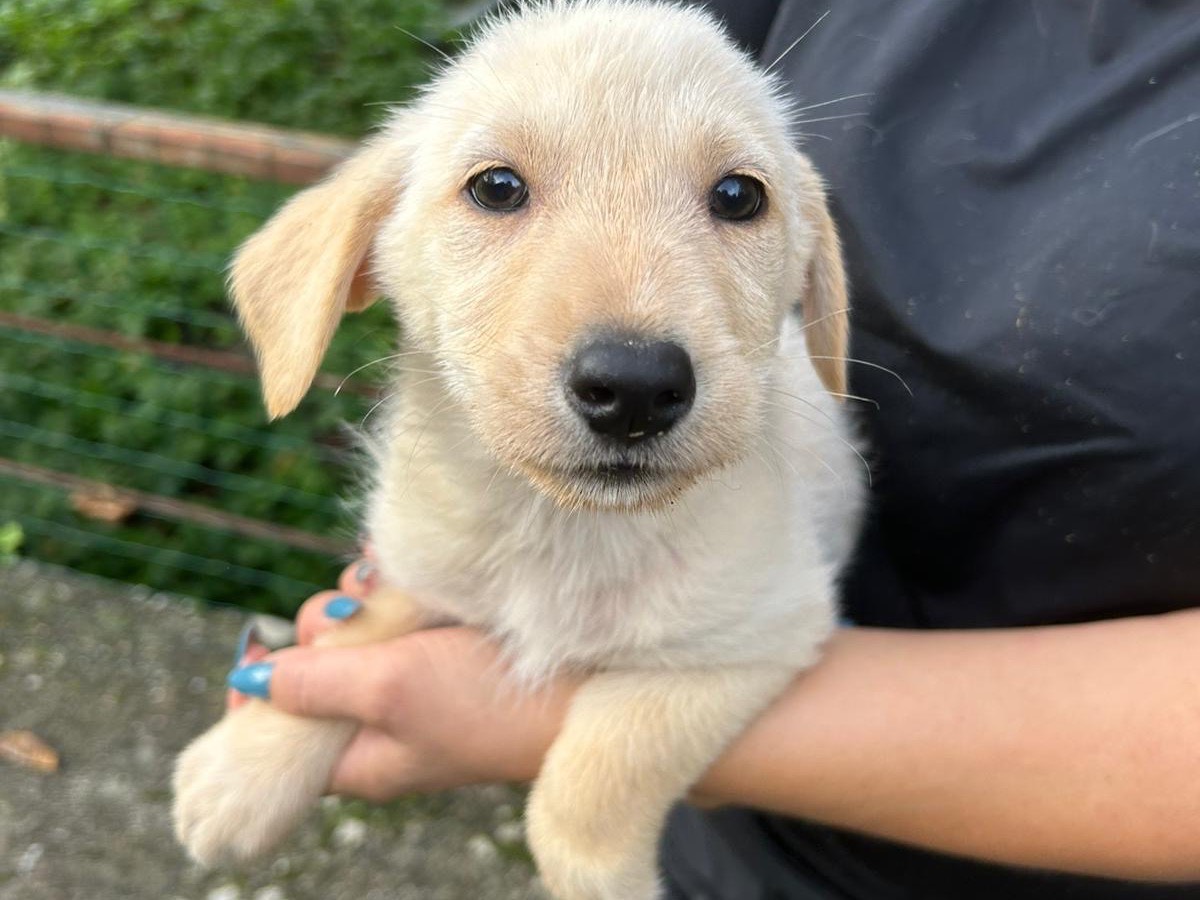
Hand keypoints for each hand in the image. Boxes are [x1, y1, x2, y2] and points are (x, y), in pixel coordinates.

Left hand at [227, 555, 579, 800]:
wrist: (584, 688)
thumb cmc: (485, 703)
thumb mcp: (388, 691)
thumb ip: (313, 682)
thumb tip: (247, 681)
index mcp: (357, 755)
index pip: (277, 732)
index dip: (257, 690)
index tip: (255, 646)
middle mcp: (378, 716)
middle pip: (312, 663)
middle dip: (325, 628)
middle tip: (355, 617)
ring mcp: (411, 675)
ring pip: (354, 626)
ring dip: (364, 599)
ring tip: (394, 592)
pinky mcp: (440, 643)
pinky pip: (393, 607)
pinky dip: (395, 587)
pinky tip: (410, 577)